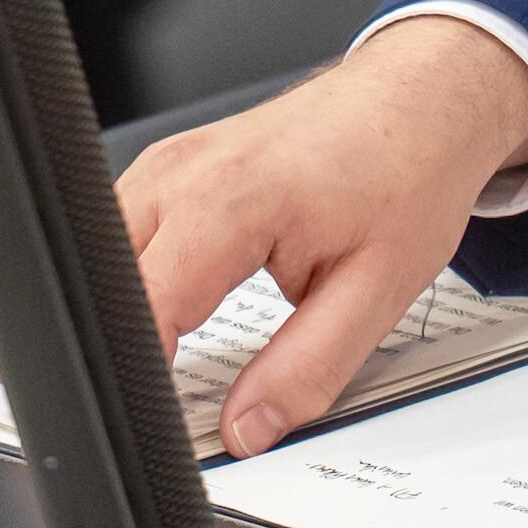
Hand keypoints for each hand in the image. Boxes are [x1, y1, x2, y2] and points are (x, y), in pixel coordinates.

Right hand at [114, 14, 527, 455]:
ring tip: (170, 352)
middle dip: (120, 344)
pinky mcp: (174, 164)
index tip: (162, 419)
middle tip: (159, 396)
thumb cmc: (408, 173)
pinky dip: (138, 274)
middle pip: (105, 281)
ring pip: (104, 253)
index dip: (142, 374)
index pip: (144, 308)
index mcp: (229, 201)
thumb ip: (306, 370)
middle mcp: (184, 172)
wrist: (424, 98)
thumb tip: (247, 429)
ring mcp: (171, 161)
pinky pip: (125, 228)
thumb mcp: (376, 291)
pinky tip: (175, 304)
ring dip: (126, 307)